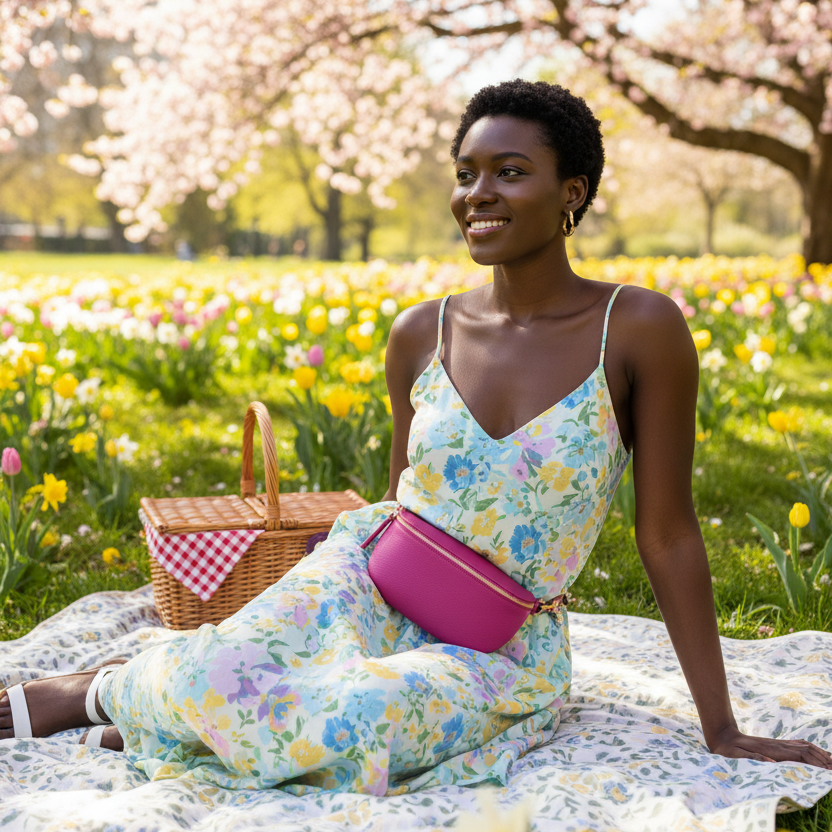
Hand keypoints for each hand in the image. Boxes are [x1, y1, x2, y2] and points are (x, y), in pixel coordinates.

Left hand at [709, 726, 831, 768]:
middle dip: (823, 759)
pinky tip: (817, 754)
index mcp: (773, 750)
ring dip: (819, 753)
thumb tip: (770, 761)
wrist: (722, 736)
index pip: (800, 754)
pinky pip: (798, 745)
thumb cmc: (729, 750)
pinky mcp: (776, 744)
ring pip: (804, 746)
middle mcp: (778, 745)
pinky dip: (811, 749)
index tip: (828, 770)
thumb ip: (753, 758)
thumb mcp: (737, 755)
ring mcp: (778, 743)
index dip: (816, 762)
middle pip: (807, 750)